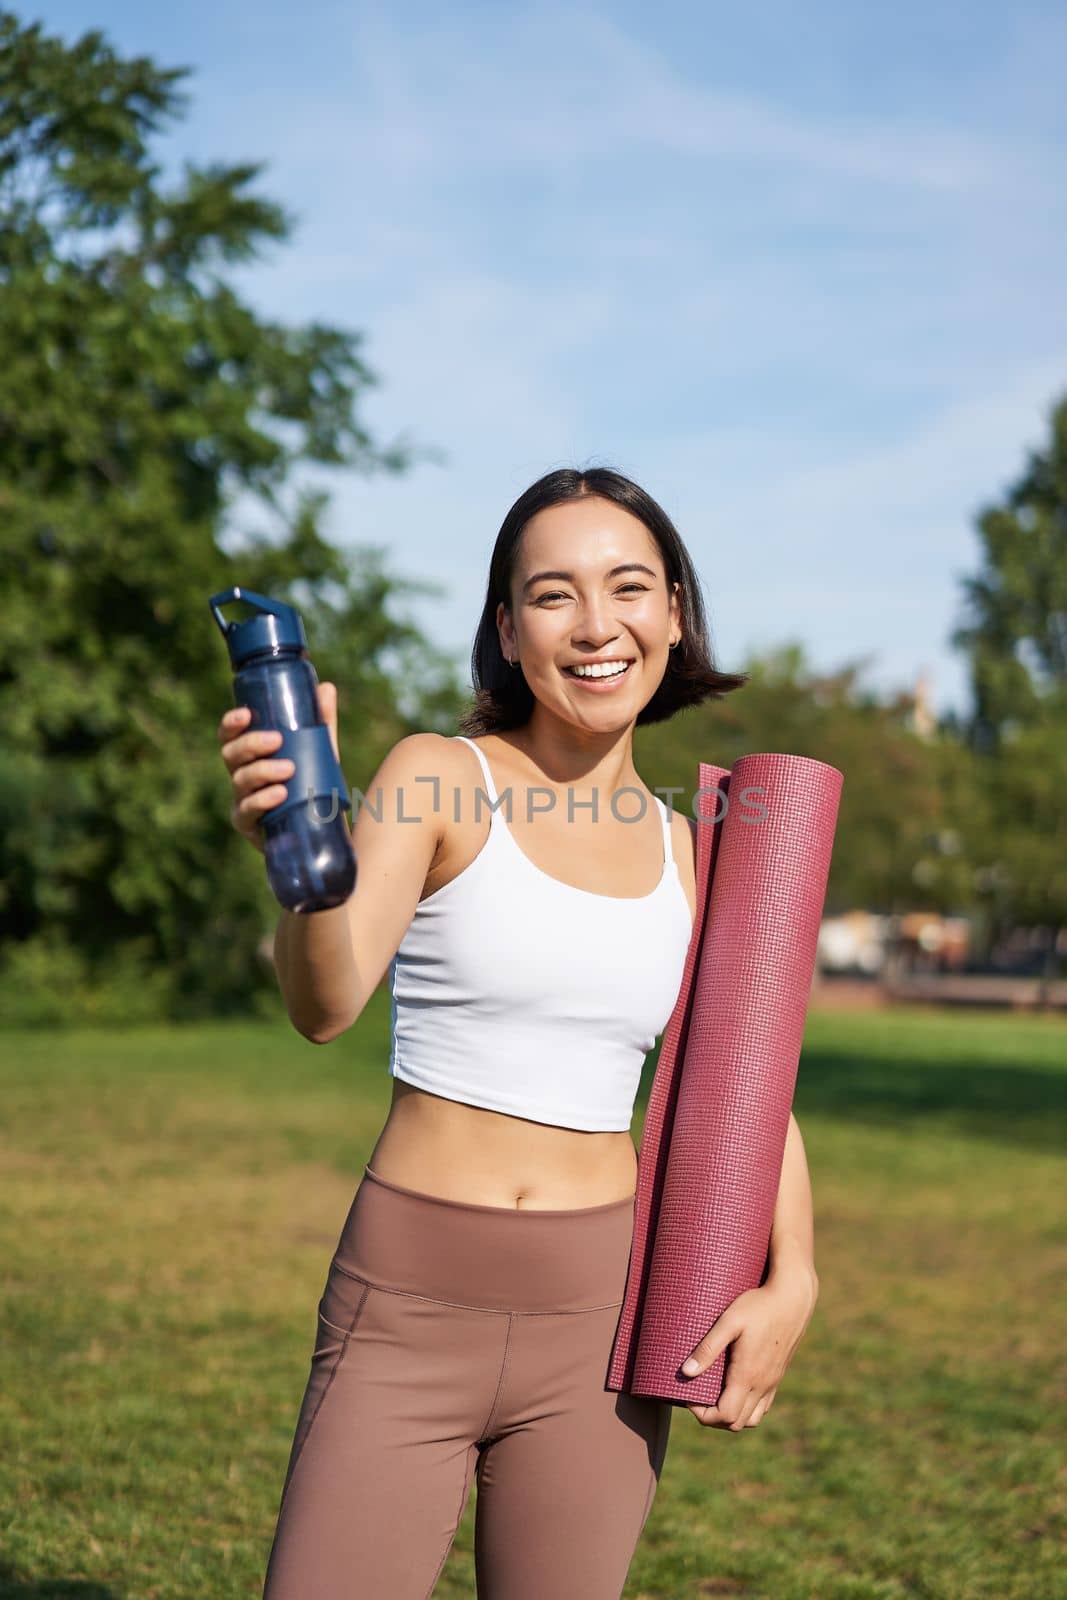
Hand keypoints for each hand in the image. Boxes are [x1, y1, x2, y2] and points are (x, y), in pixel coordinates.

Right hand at [217, 681, 340, 854]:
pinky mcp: (250, 827)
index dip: (231, 723)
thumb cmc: (313, 786)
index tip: (245, 714)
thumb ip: (321, 723)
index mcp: (250, 756)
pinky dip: (262, 801)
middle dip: (250, 745)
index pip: (230, 736)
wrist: (322, 832)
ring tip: (288, 769)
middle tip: (277, 740)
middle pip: (230, 755)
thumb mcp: (319, 753)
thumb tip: (325, 688)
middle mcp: (240, 777)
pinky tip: (280, 794)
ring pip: (240, 782)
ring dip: (262, 772)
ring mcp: (242, 802)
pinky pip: (248, 813)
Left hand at [680, 1269, 817, 1430]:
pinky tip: (735, 1388)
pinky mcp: (778, 1375)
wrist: (793, 1298)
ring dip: (731, 1416)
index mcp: (748, 1376)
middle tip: (697, 1396)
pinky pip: (763, 1406)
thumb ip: (708, 1348)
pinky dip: (747, 1408)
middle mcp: (762, 1385)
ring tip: (714, 1395)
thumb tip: (685, 1372)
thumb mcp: (729, 1321)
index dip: (703, 1414)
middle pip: (736, 1423)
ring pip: (752, 1419)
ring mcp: (772, 1382)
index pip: (725, 1416)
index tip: (689, 1395)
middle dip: (713, 1418)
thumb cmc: (759, 1306)